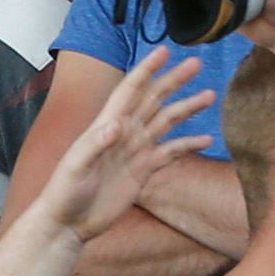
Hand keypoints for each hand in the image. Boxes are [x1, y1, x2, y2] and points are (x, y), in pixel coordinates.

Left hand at [23, 49, 209, 241]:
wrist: (69, 224)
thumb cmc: (64, 193)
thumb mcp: (75, 167)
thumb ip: (96, 144)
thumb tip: (119, 123)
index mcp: (107, 125)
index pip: (130, 90)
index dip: (147, 70)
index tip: (164, 51)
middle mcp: (125, 132)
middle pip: (154, 99)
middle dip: (174, 81)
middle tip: (196, 64)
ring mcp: (136, 151)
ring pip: (166, 121)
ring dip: (187, 108)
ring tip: (210, 95)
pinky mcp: (144, 170)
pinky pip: (171, 152)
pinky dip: (189, 144)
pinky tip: (207, 139)